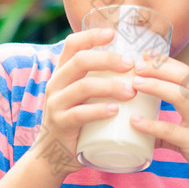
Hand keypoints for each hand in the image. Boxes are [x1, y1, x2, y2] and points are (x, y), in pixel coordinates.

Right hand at [32, 28, 136, 175]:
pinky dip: (99, 110)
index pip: (72, 44)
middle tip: (131, 65)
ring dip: (110, 86)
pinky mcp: (61, 125)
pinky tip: (115, 111)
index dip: (91, 35)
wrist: (52, 154)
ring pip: (83, 86)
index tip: (113, 33)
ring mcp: (56, 104)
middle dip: (108, 59)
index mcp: (62, 72)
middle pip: (80, 61)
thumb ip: (99, 79)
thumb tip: (136, 65)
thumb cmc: (77, 120)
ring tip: (131, 91)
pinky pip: (79, 114)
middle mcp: (56, 84)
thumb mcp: (82, 95)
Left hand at [129, 54, 188, 187]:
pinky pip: (172, 131)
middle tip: (136, 65)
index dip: (166, 62)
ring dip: (156, 86)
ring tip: (135, 84)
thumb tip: (142, 129)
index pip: (187, 72)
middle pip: (184, 77)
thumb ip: (170, 130)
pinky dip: (152, 125)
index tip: (146, 54)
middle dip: (159, 68)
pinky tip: (135, 122)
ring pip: (180, 96)